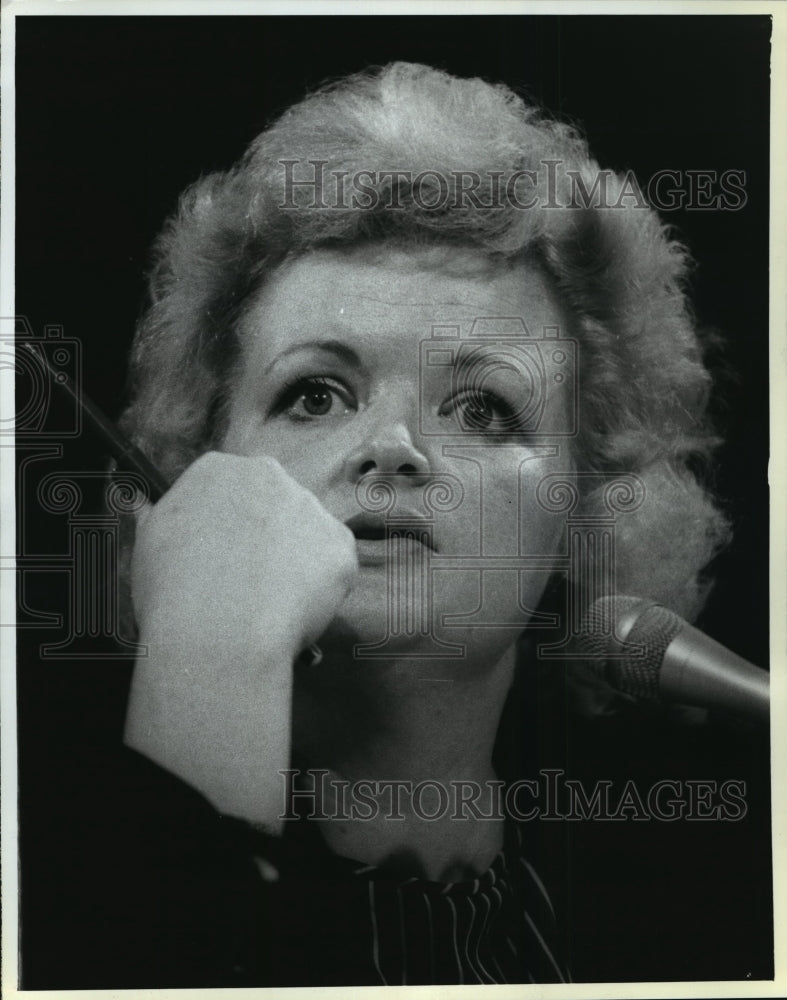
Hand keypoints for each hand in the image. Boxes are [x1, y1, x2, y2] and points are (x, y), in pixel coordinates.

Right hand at [124, 451, 357, 828]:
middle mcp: (268, 476)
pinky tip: (295, 612)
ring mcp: (309, 507)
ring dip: (296, 563)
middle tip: (250, 584)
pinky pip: (334, 566)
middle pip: (274, 505)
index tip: (223, 558)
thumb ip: (162, 519)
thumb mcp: (147, 544)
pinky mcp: (340, 544)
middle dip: (267, 540)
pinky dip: (322, 590)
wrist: (218, 632)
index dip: (228, 529)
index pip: (230, 490)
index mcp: (217, 470)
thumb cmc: (173, 593)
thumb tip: (149, 506)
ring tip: (269, 606)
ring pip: (307, 535)